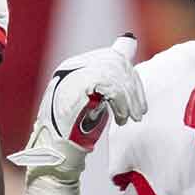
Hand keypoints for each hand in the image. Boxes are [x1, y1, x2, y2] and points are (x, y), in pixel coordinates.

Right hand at [8, 35, 145, 194]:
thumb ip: (112, 73)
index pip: (112, 57)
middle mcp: (71, 66)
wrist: (55, 153)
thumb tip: (129, 41)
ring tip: (131, 118)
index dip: (131, 77)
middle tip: (139, 112)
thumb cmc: (76, 128)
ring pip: (114, 71)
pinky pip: (108, 83)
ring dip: (129, 98)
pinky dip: (120, 102)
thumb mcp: (98, 96)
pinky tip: (121, 118)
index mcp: (75, 65)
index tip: (137, 102)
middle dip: (133, 87)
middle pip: (115, 61)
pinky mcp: (74, 87)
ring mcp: (70, 75)